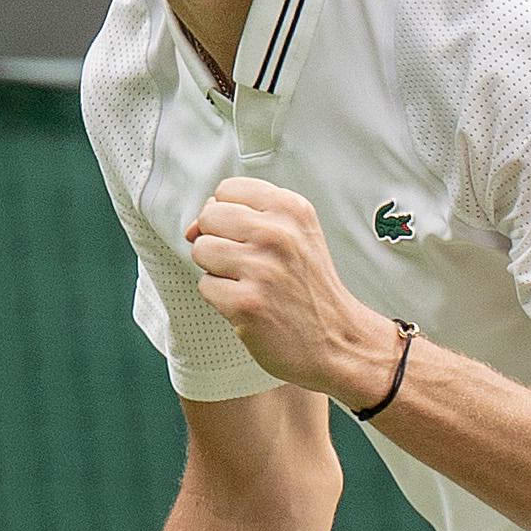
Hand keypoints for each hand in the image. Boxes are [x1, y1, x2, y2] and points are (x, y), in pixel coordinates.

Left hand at [184, 177, 398, 405]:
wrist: (338, 340)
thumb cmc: (309, 288)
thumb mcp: (294, 236)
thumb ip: (246, 218)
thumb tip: (192, 227)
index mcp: (291, 209)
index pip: (226, 190)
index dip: (227, 215)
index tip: (247, 236)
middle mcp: (278, 233)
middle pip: (209, 217)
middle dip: (218, 241)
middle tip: (248, 264)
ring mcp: (262, 268)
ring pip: (202, 250)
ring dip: (217, 270)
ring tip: (248, 283)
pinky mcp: (246, 302)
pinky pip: (205, 286)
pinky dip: (221, 299)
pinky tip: (249, 304)